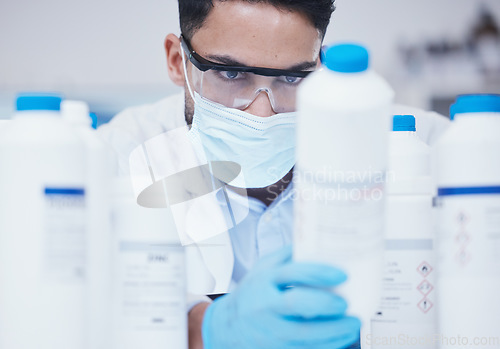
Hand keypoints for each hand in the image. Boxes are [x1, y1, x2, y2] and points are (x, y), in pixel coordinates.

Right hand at [202, 246, 360, 348]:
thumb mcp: (263, 268)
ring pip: (305, 335)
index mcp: (265, 280)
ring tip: (354, 324)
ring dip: (334, 331)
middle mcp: (266, 305)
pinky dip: (327, 345)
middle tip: (347, 304)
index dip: (319, 273)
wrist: (228, 326)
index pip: (292, 273)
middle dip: (326, 304)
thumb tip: (320, 242)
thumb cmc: (252, 293)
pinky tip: (341, 338)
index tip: (342, 275)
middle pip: (297, 305)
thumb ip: (288, 256)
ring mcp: (270, 331)